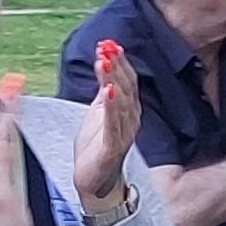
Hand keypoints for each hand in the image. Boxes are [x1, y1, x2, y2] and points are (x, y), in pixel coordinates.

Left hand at [75, 40, 141, 218]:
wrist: (94, 182)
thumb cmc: (96, 148)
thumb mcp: (98, 113)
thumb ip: (104, 91)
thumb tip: (104, 63)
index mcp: (127, 110)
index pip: (127, 80)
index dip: (120, 62)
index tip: (109, 44)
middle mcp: (130, 120)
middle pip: (126, 88)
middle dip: (115, 66)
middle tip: (105, 48)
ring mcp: (122, 134)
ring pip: (120, 103)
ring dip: (112, 81)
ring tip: (103, 63)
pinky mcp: (111, 148)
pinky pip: (112, 125)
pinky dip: (111, 107)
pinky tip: (107, 92)